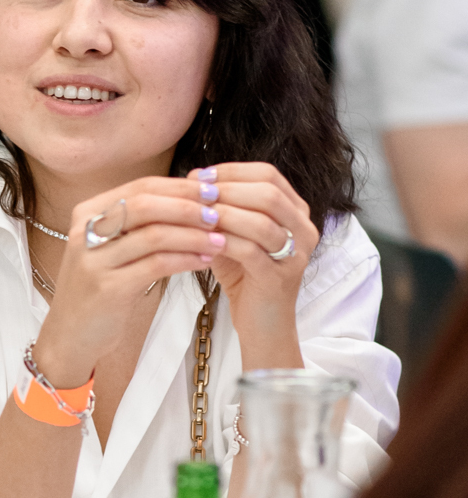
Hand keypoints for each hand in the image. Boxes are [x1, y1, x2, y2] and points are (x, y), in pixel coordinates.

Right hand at [34, 176, 223, 382]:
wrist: (70, 335)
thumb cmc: (98, 289)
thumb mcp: (110, 249)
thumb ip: (137, 225)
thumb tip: (189, 199)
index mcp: (87, 213)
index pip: (140, 187)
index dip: (179, 187)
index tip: (212, 191)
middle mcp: (86, 232)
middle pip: (146, 205)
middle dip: (188, 206)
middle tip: (218, 213)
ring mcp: (94, 260)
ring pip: (154, 235)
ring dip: (193, 235)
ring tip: (219, 240)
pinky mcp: (107, 289)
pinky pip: (156, 266)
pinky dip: (185, 260)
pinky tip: (204, 261)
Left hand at [186, 162, 314, 364]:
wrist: (262, 326)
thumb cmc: (245, 278)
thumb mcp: (235, 236)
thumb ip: (224, 209)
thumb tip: (194, 180)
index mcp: (296, 212)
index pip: (268, 175)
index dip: (232, 171)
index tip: (199, 176)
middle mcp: (304, 229)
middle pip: (268, 192)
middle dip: (227, 188)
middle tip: (195, 192)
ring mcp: (297, 255)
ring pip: (261, 220)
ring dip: (223, 213)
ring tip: (195, 214)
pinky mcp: (280, 278)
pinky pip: (250, 250)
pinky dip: (224, 241)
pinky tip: (202, 241)